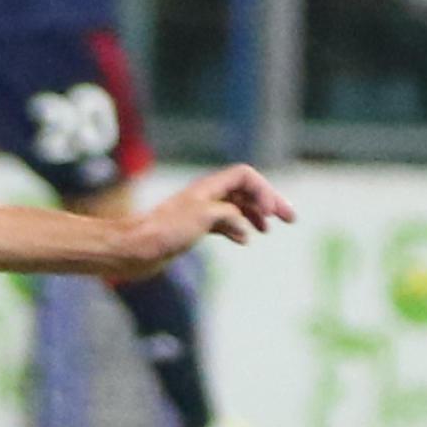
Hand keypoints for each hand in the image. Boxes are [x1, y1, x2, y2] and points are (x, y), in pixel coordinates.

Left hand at [110, 165, 293, 280]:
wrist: (137, 250)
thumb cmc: (165, 232)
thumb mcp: (203, 218)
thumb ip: (229, 214)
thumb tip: (244, 225)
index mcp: (209, 188)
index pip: (245, 176)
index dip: (263, 191)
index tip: (269, 215)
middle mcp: (206, 196)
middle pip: (246, 190)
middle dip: (269, 202)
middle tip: (290, 218)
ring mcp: (201, 212)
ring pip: (237, 206)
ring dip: (256, 214)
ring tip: (268, 229)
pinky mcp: (195, 228)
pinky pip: (226, 222)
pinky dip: (239, 228)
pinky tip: (244, 240)